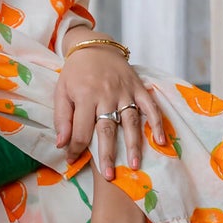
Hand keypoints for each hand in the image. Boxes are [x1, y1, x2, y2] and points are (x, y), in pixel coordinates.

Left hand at [54, 44, 166, 179]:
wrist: (94, 46)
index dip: (77, 148)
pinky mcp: (138, 87)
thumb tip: (62, 144)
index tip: (73, 161)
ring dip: (133, 145)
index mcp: (85, 96)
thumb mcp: (61, 91)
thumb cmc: (75, 72)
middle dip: (107, 154)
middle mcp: (106, 95)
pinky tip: (161, 141)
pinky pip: (150, 107)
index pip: (81, 130)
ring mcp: (125, 92)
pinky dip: (157, 123)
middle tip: (109, 176)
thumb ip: (62, 118)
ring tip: (134, 165)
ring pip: (130, 122)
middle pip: (106, 129)